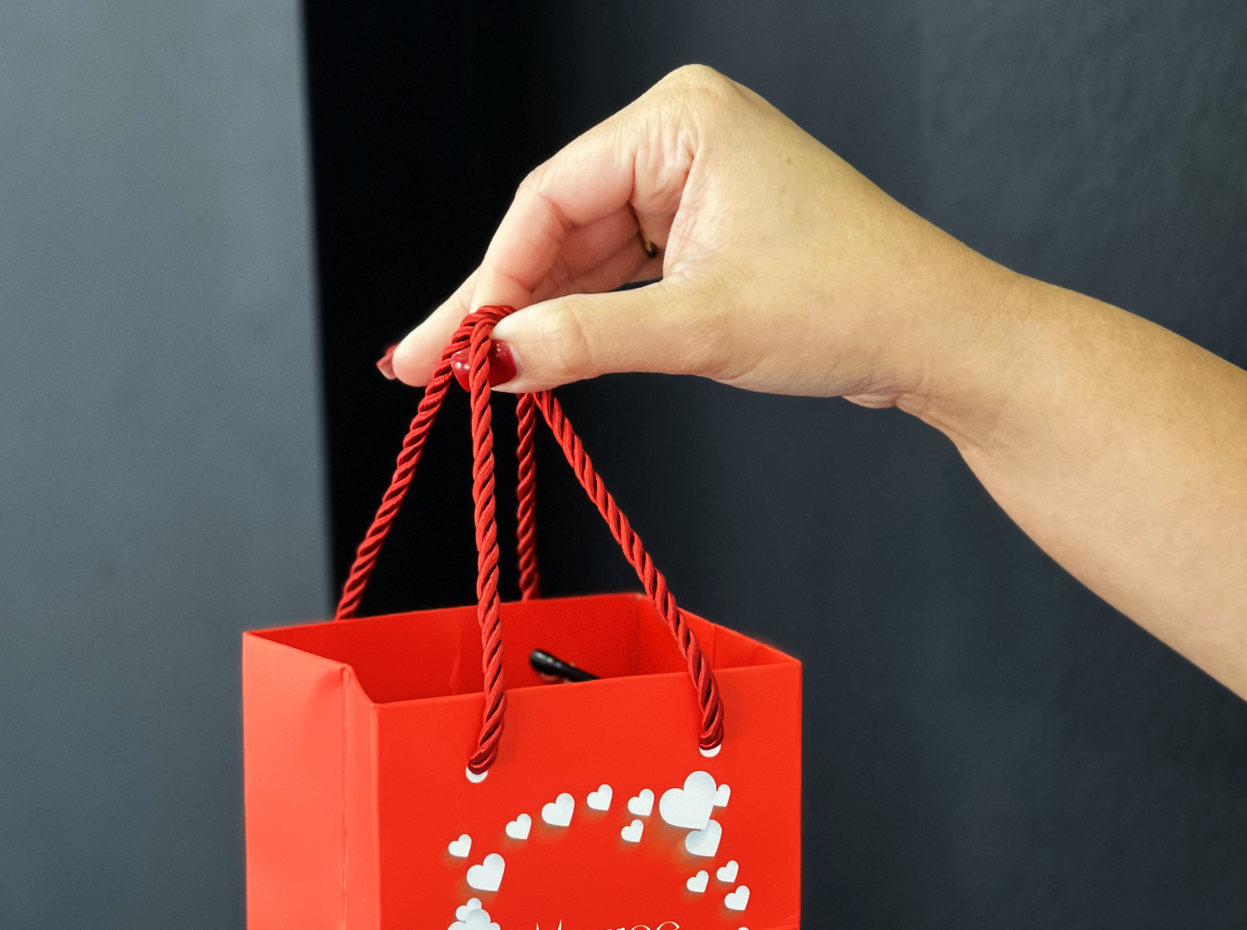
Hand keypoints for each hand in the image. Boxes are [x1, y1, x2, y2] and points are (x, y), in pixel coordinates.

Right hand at [386, 64, 1246, 699]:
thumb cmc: (848, 303)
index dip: (487, 282)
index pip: (546, 201)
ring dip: (537, 321)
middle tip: (427, 369)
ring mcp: (691, 188)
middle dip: (500, 306)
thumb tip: (492, 358)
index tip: (439, 349)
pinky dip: (584, 325)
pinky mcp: (703, 235)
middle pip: (555, 230)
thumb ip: (586, 341)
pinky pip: (619, 280)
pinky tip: (541, 362)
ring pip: (582, 261)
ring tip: (474, 376)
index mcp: (679, 121)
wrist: (935, 338)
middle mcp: (679, 140)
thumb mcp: (701, 327)